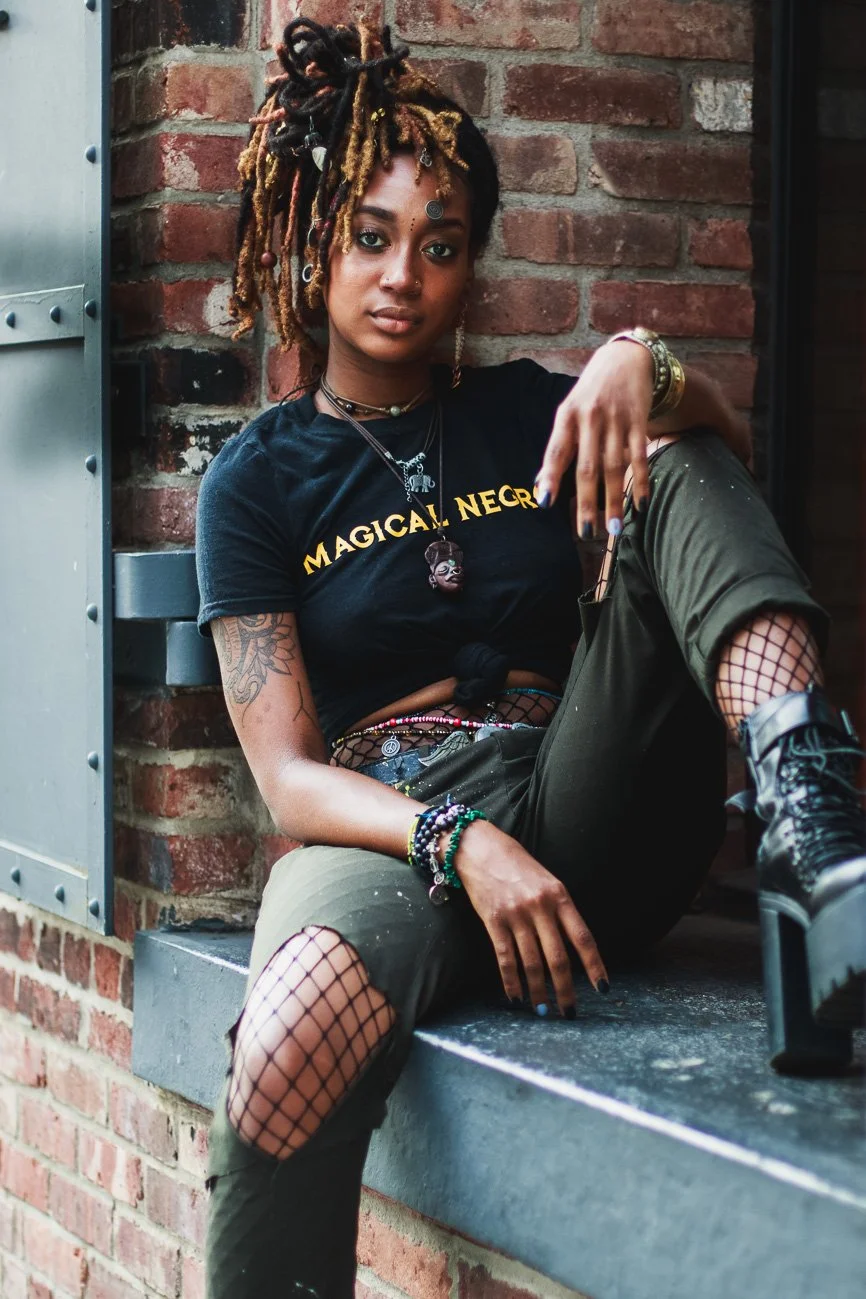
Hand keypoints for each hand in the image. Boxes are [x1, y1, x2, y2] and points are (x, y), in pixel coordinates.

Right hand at [450, 820, 608, 1014]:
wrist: (480, 848)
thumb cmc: (517, 865)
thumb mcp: (547, 881)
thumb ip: (559, 910)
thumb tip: (571, 947)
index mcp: (559, 896)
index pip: (583, 937)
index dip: (594, 965)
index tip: (602, 988)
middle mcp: (540, 906)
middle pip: (558, 957)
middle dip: (566, 989)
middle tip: (570, 1012)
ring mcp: (516, 914)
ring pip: (532, 963)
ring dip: (539, 991)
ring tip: (544, 1011)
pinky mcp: (493, 920)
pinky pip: (505, 958)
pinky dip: (512, 981)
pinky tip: (516, 997)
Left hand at [534, 339, 653, 538]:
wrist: (626, 359)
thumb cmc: (590, 394)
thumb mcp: (568, 412)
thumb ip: (558, 448)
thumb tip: (541, 487)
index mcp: (567, 416)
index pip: (556, 451)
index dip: (550, 477)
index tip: (546, 503)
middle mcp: (591, 418)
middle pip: (587, 467)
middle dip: (586, 502)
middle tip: (586, 531)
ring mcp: (616, 420)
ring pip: (614, 467)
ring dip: (614, 500)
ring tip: (614, 527)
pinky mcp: (639, 422)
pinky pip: (639, 457)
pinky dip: (641, 481)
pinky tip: (640, 505)